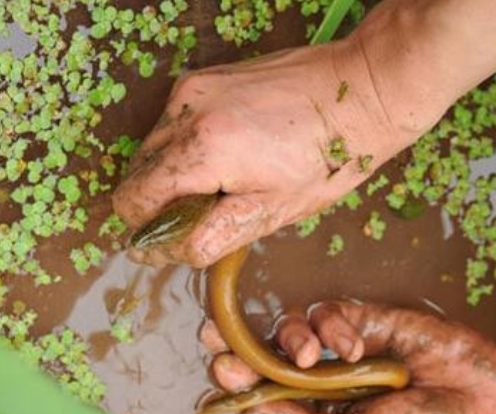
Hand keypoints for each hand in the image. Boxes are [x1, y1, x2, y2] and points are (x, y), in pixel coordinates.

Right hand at [113, 37, 429, 267]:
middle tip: (212, 213)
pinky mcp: (204, 77)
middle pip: (137, 173)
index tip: (176, 241)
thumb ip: (210, 235)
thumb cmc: (328, 158)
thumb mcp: (272, 212)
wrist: (361, 92)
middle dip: (162, 203)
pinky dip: (187, 147)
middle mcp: (186, 111)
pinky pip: (173, 122)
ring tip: (226, 183)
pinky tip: (230, 154)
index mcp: (203, 150)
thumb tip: (162, 253)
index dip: (148, 230)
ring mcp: (193, 88)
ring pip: (152, 147)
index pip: (134, 200)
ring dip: (174, 174)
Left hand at [201, 301, 495, 413]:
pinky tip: (355, 345)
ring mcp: (346, 347)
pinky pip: (331, 312)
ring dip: (289, 337)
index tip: (218, 373)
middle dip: (237, 346)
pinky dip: (334, 325)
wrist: (490, 405)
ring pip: (291, 328)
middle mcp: (326, 380)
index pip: (264, 397)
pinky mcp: (369, 317)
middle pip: (266, 356)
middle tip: (213, 338)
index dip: (237, 384)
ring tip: (309, 357)